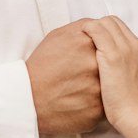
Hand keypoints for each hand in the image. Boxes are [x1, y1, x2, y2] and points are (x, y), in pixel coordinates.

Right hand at [25, 21, 104, 135]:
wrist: (27, 100)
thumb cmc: (40, 68)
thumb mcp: (56, 37)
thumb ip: (82, 27)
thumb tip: (99, 26)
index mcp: (86, 44)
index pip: (106, 43)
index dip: (97, 52)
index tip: (87, 58)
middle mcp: (95, 65)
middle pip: (110, 64)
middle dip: (100, 70)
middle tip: (82, 75)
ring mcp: (98, 90)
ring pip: (110, 85)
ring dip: (100, 87)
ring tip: (80, 88)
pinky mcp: (97, 111)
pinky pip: (105, 105)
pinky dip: (95, 103)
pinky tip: (80, 100)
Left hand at [79, 16, 137, 131]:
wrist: (136, 116)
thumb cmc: (132, 105)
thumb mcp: (135, 79)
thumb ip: (127, 66)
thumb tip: (115, 64)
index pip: (122, 30)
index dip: (107, 33)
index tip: (96, 42)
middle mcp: (137, 45)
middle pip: (114, 23)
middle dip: (99, 28)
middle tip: (85, 39)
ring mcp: (126, 48)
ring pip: (105, 23)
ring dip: (91, 29)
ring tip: (79, 40)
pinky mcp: (113, 54)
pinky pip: (96, 30)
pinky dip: (86, 31)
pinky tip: (76, 41)